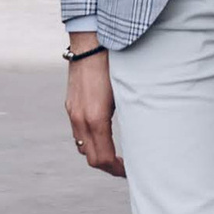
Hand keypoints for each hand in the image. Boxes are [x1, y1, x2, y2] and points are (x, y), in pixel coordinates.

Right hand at [66, 44, 124, 176]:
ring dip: (97, 153)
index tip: (129, 171)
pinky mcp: (70, 104)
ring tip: (114, 152)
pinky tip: (103, 132)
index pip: (102, 159)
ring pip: (82, 145)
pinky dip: (90, 139)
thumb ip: (129, 116)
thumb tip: (142, 135)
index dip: (116, 170)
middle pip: (90, 157)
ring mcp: (72, 112)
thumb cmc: (114, 65)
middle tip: (124, 167)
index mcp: (96, 119)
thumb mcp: (126, 93)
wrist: (91, 42)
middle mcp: (80, 119)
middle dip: (107, 165)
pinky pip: (78, 131)